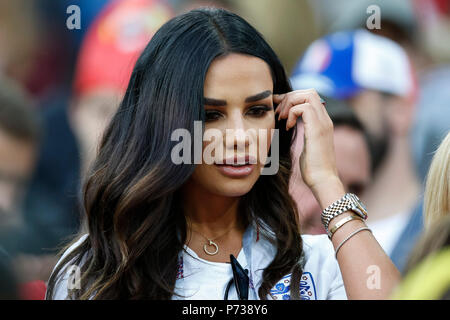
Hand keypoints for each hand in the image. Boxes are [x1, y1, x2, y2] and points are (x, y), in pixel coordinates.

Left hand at [274, 89, 344, 207]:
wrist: (322, 181)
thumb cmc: (313, 169)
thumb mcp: (306, 146)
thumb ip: (302, 133)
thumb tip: (288, 127)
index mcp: (322, 122)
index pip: (310, 97)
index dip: (292, 98)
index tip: (277, 107)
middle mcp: (325, 119)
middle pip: (310, 91)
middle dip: (290, 97)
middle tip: (278, 112)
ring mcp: (323, 123)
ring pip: (308, 94)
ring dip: (290, 103)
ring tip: (281, 118)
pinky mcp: (317, 129)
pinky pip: (303, 108)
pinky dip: (291, 113)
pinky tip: (287, 126)